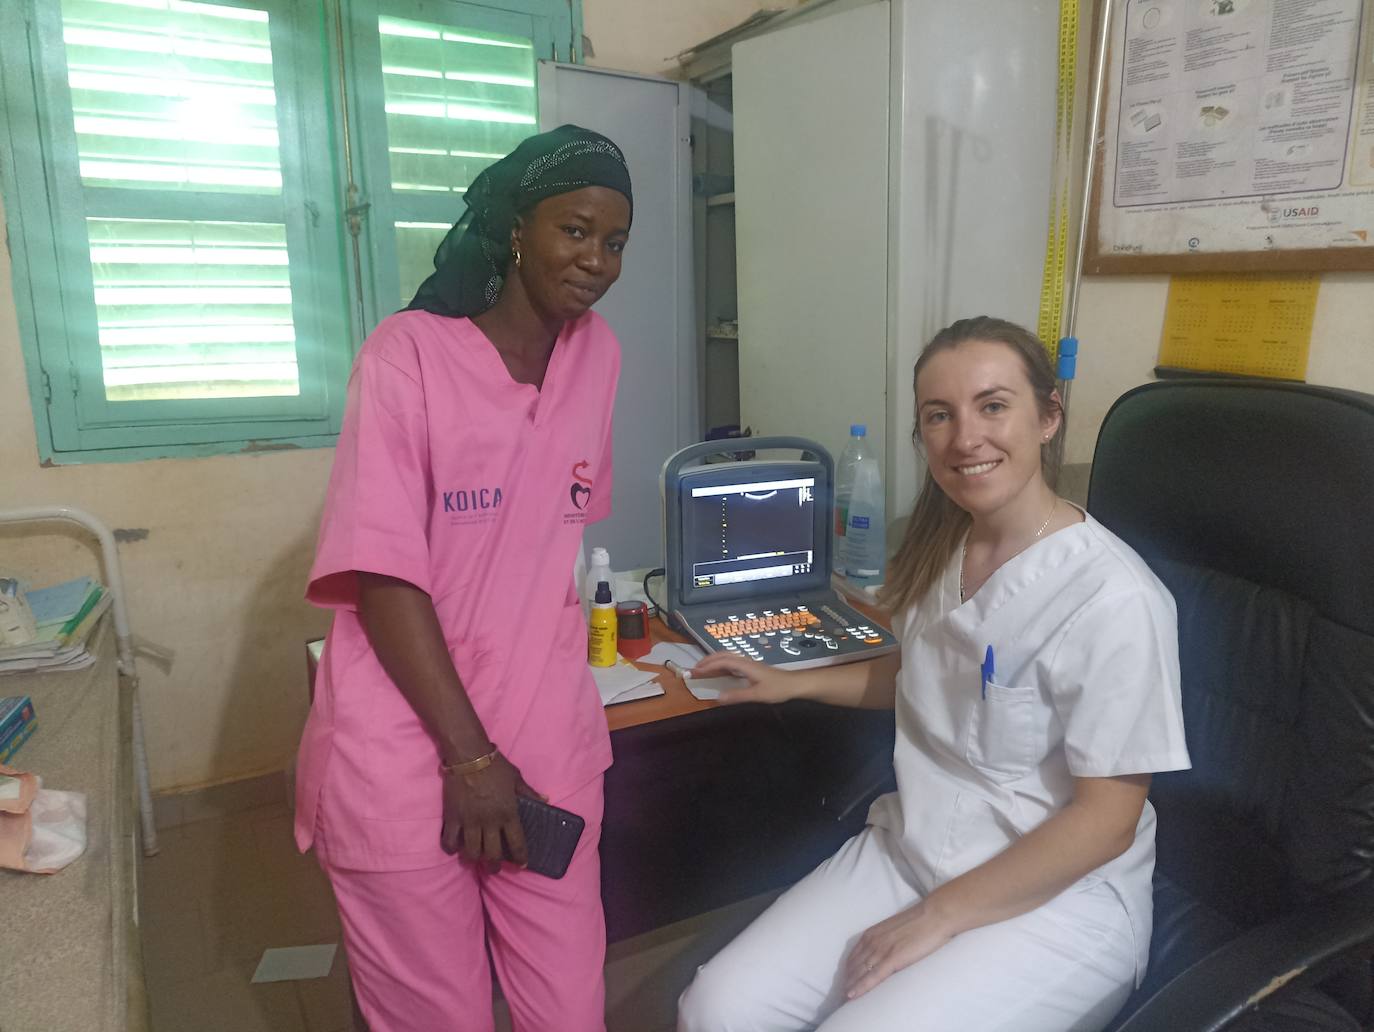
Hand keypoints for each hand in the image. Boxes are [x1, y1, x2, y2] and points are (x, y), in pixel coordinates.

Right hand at [440, 751, 543, 872]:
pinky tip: (455, 849)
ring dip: (474, 860)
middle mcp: (489, 822)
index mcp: (508, 813)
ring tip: (476, 860)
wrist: (468, 756)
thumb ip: (529, 792)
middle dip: (494, 866)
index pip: (516, 843)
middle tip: (495, 868)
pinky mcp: (452, 818)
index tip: (522, 864)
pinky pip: (450, 841)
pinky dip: (452, 848)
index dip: (520, 857)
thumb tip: (546, 800)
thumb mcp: (516, 778)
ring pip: (471, 852)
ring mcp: (469, 822)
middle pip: (492, 854)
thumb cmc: (495, 766)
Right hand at [690, 651, 804, 705]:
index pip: (723, 661)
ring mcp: (749, 664)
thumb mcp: (758, 695)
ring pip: (728, 657)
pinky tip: (719, 672)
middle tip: (694, 669)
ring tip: (703, 669)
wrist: (796, 684)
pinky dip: (721, 665)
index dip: (708, 665)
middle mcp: (746, 662)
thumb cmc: (779, 689)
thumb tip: (717, 697)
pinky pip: (732, 663)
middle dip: (707, 661)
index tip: (695, 671)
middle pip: (723, 656)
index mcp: (746, 665)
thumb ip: (738, 695)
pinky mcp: (752, 669)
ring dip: (714, 661)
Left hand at [842, 900, 955, 998]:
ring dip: (851, 986)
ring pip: (860, 972)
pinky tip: (853, 995)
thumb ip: (886, 939)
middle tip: (843, 995)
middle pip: (854, 965)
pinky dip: (861, 986)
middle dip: (847, 980)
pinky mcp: (893, 958)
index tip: (845, 981)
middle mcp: (873, 941)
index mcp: (872, 933)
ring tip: (845, 999)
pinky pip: (873, 976)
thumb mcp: (895, 929)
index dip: (848, 969)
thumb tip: (885, 951)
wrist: (935, 915)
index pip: (854, 955)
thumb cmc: (920, 922)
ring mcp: (882, 950)